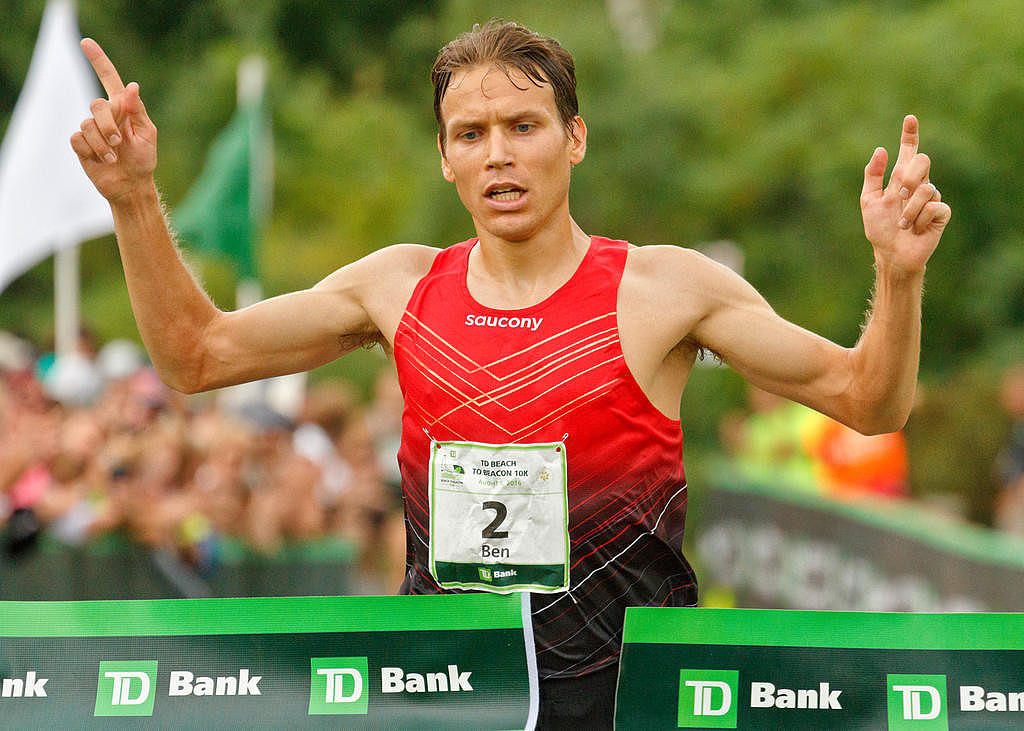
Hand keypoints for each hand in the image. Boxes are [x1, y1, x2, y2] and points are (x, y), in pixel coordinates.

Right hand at [70, 38, 156, 202]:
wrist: (131, 185)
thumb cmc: (143, 159)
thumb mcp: (147, 134)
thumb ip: (137, 110)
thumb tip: (133, 86)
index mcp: (123, 108)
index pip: (109, 79)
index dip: (98, 60)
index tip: (86, 43)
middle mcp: (105, 115)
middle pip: (96, 105)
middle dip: (108, 124)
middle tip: (119, 141)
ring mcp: (92, 129)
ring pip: (87, 124)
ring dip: (102, 143)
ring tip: (113, 157)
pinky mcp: (81, 143)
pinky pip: (78, 138)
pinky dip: (92, 151)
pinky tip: (101, 160)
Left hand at [860, 115, 950, 273]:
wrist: (891, 254)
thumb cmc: (880, 229)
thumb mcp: (869, 201)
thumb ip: (872, 176)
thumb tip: (880, 149)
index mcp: (901, 179)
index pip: (908, 152)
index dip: (909, 135)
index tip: (909, 118)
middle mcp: (918, 184)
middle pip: (923, 160)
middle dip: (910, 176)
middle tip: (900, 195)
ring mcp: (931, 197)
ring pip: (926, 188)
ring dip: (908, 210)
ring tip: (902, 223)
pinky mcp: (941, 213)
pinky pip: (934, 206)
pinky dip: (919, 220)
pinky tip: (915, 229)